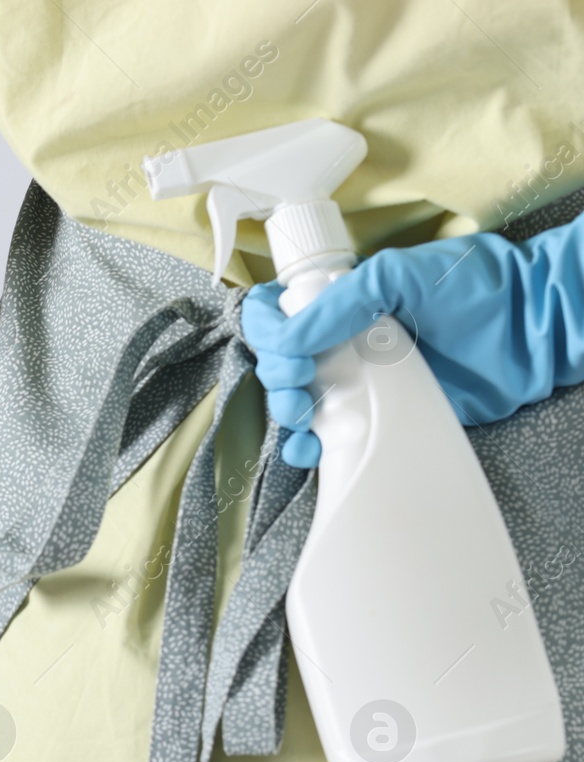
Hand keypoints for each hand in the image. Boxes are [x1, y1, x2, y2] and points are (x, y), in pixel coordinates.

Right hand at [241, 214, 583, 467]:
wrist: (529, 331)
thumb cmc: (472, 289)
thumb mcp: (397, 276)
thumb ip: (339, 303)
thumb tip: (288, 340)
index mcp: (340, 303)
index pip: (278, 314)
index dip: (268, 333)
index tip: (287, 351)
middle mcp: (342, 342)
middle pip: (279, 363)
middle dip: (277, 378)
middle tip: (299, 383)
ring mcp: (358, 382)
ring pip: (296, 404)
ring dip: (286, 415)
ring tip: (302, 419)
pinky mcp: (378, 419)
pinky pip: (329, 437)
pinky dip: (309, 448)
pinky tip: (310, 450)